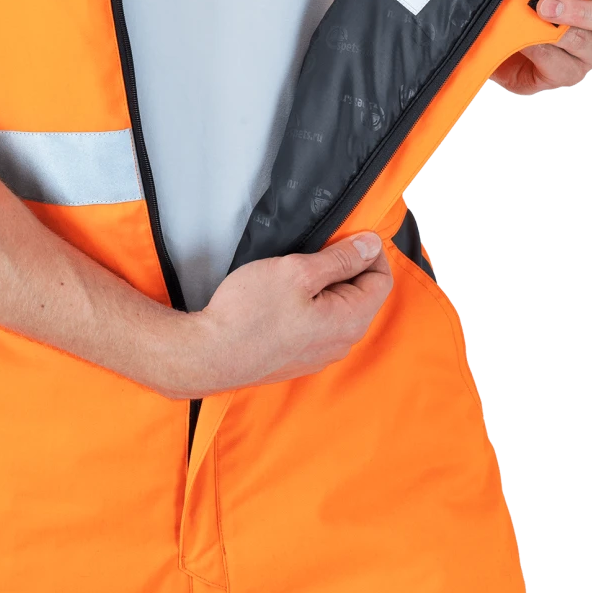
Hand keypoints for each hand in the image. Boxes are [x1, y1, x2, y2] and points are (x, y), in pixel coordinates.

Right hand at [168, 233, 393, 399]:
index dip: (367, 251)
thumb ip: (340, 259)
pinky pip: (319, 323)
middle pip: (361, 294)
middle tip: (313, 250)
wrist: (210, 354)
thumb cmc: (249, 313)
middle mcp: (341, 343)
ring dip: (325, 284)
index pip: (382, 279)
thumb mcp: (298, 271)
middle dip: (344, 266)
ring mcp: (320, 354)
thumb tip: (371, 245)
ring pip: (338, 308)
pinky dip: (310, 303)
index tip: (344, 235)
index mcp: (349, 321)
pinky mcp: (299, 357)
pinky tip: (283, 295)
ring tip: (294, 271)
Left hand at [491, 0, 591, 95]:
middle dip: (584, 11)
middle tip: (548, 4)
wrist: (494, 32)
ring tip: (534, 19)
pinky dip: (543, 52)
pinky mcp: (566, 74)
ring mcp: (589, 53)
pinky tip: (526, 43)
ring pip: (588, 45)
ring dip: (560, 31)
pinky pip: (564, 67)